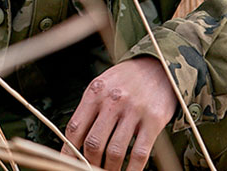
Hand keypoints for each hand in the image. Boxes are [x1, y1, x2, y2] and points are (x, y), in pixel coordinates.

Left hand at [60, 57, 177, 170]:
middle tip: (89, 169)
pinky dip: (132, 169)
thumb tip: (74, 143)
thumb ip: (88, 110)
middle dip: (89, 163)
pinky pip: (140, 153)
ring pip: (115, 151)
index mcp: (95, 92)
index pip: (75, 128)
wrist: (158, 67)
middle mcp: (113, 100)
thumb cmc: (125, 80)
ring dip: (109, 169)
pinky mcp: (154, 120)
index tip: (68, 162)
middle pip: (94, 142)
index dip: (69, 150)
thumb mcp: (102, 86)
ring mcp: (134, 111)